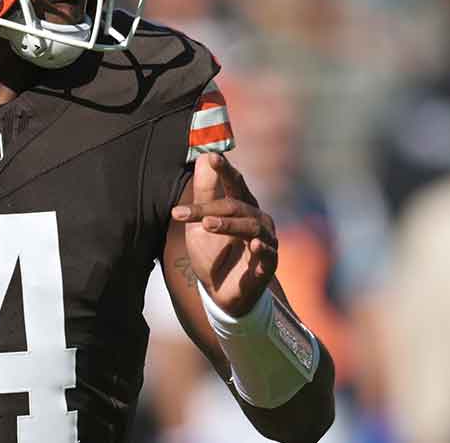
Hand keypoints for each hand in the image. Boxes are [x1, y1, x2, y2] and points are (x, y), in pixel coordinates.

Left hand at [171, 153, 276, 316]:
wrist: (219, 292)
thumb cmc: (212, 252)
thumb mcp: (200, 223)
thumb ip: (204, 192)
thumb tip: (204, 156)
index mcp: (241, 205)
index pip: (234, 182)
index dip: (224, 170)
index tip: (212, 157)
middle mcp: (256, 219)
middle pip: (235, 205)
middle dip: (208, 207)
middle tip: (181, 213)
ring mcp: (265, 241)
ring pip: (250, 226)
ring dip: (228, 224)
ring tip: (207, 224)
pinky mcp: (268, 264)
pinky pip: (268, 253)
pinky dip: (261, 248)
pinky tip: (252, 245)